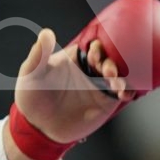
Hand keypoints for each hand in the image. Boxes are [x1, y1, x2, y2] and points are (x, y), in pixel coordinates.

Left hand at [11, 27, 126, 145]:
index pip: (94, 44)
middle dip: (112, 61)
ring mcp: (101, 83)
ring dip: (122, 75)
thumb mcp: (31, 74)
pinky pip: (123, 92)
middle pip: (111, 57)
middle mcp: (91, 67)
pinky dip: (128, 90)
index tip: (94, 52)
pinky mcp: (107, 101)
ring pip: (120, 73)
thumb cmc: (32, 97)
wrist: (37, 126)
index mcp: (76, 56)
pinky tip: (124, 93)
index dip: (97, 46)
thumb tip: (46, 32)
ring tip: (114, 82)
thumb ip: (38, 55)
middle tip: (107, 70)